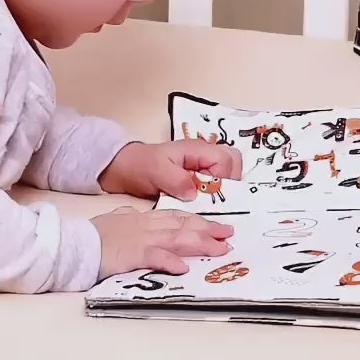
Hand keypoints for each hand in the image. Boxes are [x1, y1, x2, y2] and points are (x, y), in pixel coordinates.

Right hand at [91, 206, 234, 278]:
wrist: (75, 242)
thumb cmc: (92, 234)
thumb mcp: (112, 218)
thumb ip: (125, 214)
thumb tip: (132, 210)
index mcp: (143, 218)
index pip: (176, 217)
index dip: (198, 221)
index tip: (217, 226)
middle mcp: (146, 226)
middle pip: (182, 226)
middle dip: (208, 230)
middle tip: (229, 236)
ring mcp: (141, 239)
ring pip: (176, 238)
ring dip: (199, 243)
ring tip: (219, 249)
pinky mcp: (132, 255)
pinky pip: (154, 257)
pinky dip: (170, 261)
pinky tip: (184, 267)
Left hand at [98, 139, 243, 201]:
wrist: (125, 169)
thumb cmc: (140, 165)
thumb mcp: (156, 171)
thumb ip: (176, 180)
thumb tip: (195, 193)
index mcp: (197, 150)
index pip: (227, 160)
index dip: (225, 178)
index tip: (212, 193)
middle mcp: (204, 157)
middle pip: (234, 164)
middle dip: (232, 183)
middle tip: (217, 199)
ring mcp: (202, 169)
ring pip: (228, 175)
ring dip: (224, 191)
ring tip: (211, 205)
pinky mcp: (198, 181)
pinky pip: (216, 186)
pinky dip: (215, 197)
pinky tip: (205, 209)